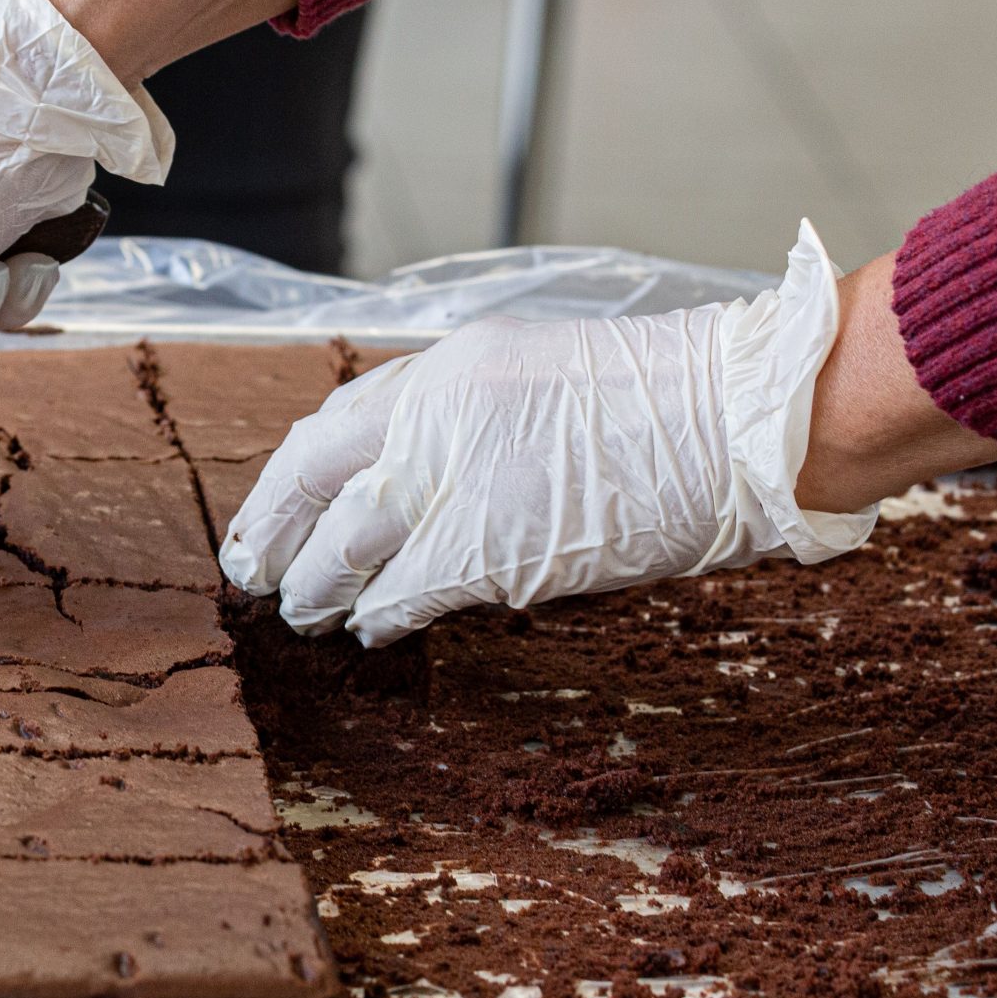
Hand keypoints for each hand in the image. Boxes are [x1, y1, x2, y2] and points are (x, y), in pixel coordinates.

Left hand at [222, 222, 882, 645]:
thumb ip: (472, 419)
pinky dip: (379, 614)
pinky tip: (370, 629)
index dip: (289, 478)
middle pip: (320, 481)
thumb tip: (417, 475)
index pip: (335, 422)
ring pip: (349, 544)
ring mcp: (458, 480)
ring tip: (304, 610)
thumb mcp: (545, 378)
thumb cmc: (669, 406)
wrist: (739, 424)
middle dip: (278, 534)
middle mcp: (439, 415)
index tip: (267, 511)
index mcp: (452, 368)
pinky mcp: (486, 548)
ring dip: (318, 586)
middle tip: (256, 573)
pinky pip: (404, 592)